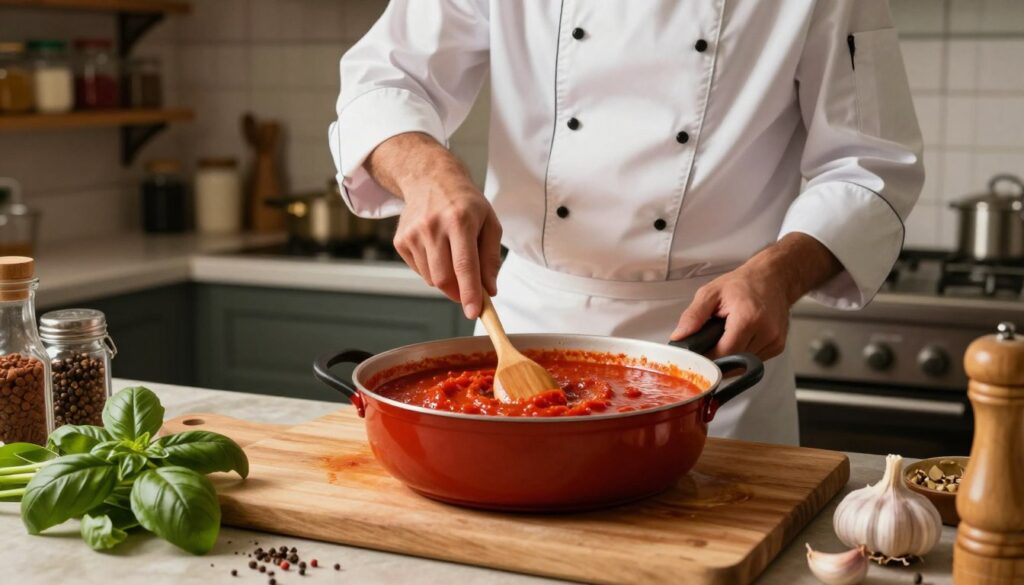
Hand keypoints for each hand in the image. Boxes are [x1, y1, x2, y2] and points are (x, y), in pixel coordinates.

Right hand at [393, 180, 500, 318]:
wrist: (431, 180)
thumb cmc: (465, 203)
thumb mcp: (489, 223)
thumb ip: (491, 258)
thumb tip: (489, 289)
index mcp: (460, 220)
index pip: (464, 265)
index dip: (469, 292)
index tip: (473, 312)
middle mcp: (433, 226)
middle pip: (444, 278)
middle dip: (458, 292)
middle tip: (468, 291)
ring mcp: (413, 233)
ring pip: (431, 278)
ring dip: (446, 280)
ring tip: (452, 256)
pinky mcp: (401, 240)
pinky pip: (420, 271)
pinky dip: (432, 270)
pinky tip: (437, 250)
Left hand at [671, 265, 791, 359]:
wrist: (774, 278)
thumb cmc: (743, 283)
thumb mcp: (711, 292)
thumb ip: (693, 315)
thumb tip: (679, 336)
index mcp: (748, 318)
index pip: (724, 353)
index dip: (707, 358)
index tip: (696, 356)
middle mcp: (765, 332)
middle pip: (734, 362)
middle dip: (717, 358)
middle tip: (707, 346)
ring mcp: (774, 341)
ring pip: (744, 365)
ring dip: (731, 357)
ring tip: (725, 338)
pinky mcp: (778, 346)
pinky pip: (754, 360)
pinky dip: (743, 355)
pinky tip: (739, 340)